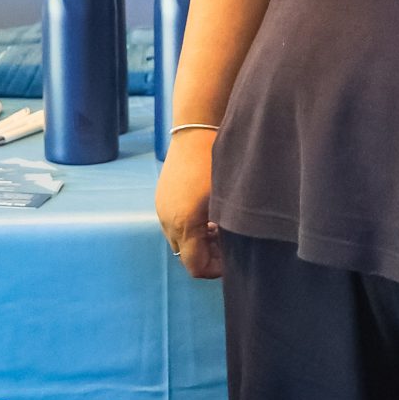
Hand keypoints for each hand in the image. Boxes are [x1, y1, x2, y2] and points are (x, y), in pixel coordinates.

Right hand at [155, 130, 223, 277]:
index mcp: (184, 225)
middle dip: (208, 254)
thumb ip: (229, 231)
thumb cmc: (215, 164)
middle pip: (187, 256)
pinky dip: (190, 226)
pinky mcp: (161, 199)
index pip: (196, 267)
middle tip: (229, 241)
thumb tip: (237, 250)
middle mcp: (167, 222)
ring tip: (220, 225)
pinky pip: (174, 223)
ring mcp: (162, 210)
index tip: (233, 256)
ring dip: (199, 240)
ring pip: (180, 240)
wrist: (194, 130)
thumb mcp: (227, 201)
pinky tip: (206, 210)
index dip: (216, 269)